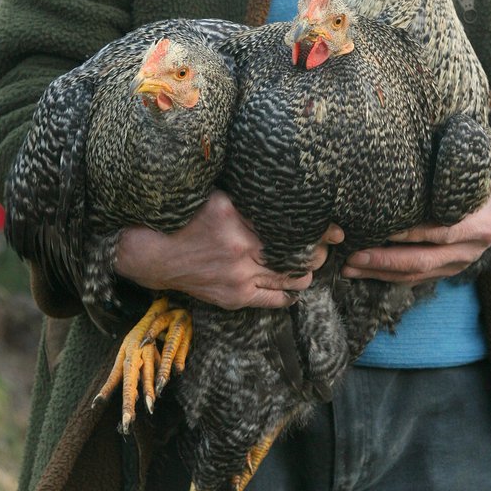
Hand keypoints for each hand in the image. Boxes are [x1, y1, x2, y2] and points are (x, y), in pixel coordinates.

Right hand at [116, 190, 343, 309]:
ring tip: (310, 261)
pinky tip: (294, 284)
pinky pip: (274, 300)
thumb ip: (251, 197)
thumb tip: (288, 190)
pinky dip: (290, 293)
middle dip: (319, 251)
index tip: (335, 229)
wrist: (155, 254)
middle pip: (299, 256)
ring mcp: (240, 278)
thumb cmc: (188, 218)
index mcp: (238, 220)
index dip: (320, 231)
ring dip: (307, 271)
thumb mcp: (218, 197)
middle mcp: (242, 251)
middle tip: (325, 245)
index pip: (292, 228)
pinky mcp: (236, 298)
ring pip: (292, 280)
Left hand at [340, 148, 490, 286]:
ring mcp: (459, 262)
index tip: (382, 229)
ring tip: (348, 267)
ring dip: (381, 273)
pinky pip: (418, 277)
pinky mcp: (449, 267)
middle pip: (424, 260)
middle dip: (386, 260)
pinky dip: (389, 276)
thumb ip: (476, 154)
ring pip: (417, 274)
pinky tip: (364, 270)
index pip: (442, 232)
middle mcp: (470, 249)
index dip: (413, 233)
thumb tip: (446, 133)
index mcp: (481, 224)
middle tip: (352, 256)